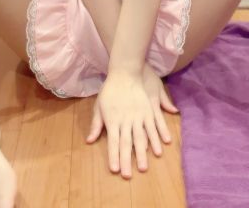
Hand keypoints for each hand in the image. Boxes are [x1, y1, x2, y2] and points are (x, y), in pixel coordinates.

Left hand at [85, 63, 178, 178]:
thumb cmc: (110, 89)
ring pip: (141, 138)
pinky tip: (159, 149)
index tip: (115, 170)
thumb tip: (89, 140)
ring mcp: (138, 115)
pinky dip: (157, 139)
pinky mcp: (148, 110)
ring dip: (142, 153)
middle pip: (126, 143)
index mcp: (112, 120)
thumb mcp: (99, 105)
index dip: (114, 156)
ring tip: (144, 167)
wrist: (124, 72)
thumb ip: (96, 123)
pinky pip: (153, 127)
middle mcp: (126, 120)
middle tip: (128, 176)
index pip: (112, 142)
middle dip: (127, 160)